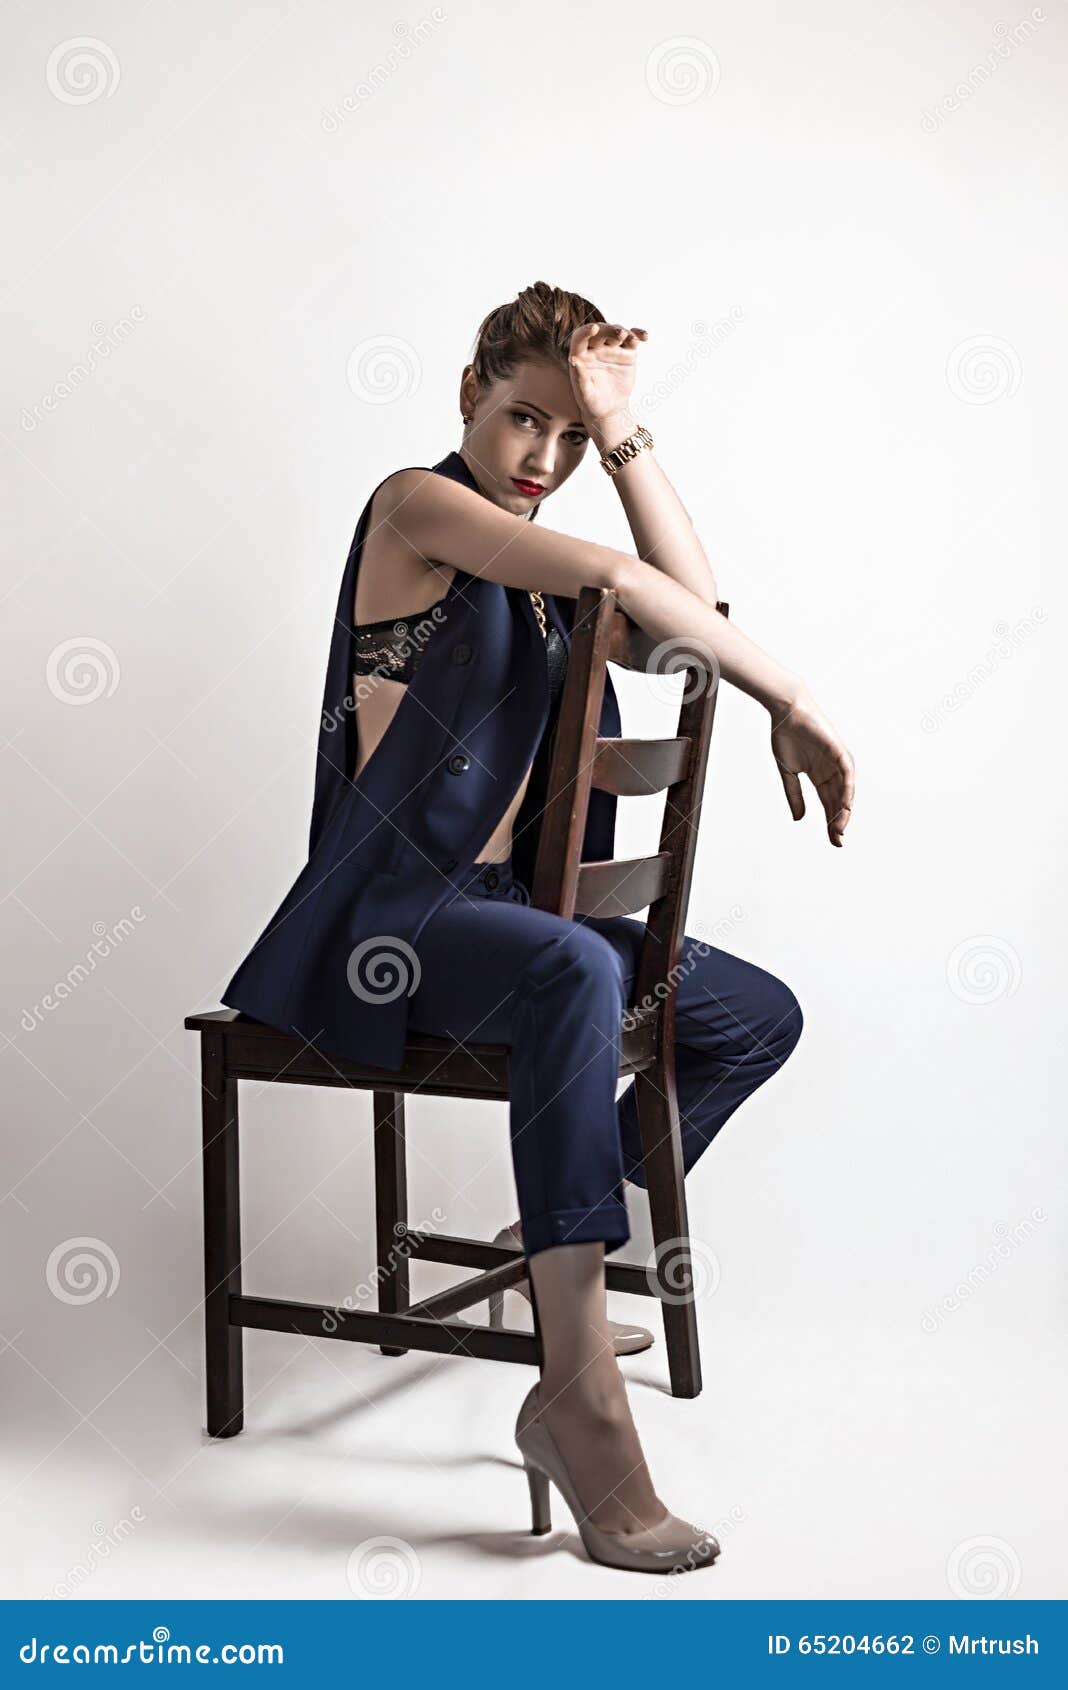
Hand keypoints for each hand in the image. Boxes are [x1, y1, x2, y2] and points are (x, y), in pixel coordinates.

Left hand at [568, 321, 648, 425]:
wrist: (609, 409)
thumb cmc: (592, 402)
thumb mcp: (585, 394)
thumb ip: (579, 378)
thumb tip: (573, 360)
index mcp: (580, 354)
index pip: (580, 337)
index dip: (586, 331)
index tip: (593, 328)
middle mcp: (595, 348)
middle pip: (601, 331)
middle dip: (610, 330)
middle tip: (620, 334)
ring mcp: (611, 348)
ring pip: (618, 333)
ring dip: (626, 333)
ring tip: (633, 341)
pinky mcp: (626, 352)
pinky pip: (632, 340)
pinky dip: (638, 335)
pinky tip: (645, 337)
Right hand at [769, 689, 854, 846]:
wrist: (787, 712)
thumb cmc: (786, 736)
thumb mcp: (788, 772)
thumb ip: (794, 794)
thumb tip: (799, 819)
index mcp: (820, 776)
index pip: (829, 804)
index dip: (830, 822)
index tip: (832, 841)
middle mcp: (832, 771)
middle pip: (839, 802)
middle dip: (838, 822)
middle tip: (837, 841)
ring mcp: (837, 762)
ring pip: (845, 792)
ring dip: (844, 811)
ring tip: (840, 828)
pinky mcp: (839, 752)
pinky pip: (848, 775)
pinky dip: (848, 790)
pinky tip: (846, 806)